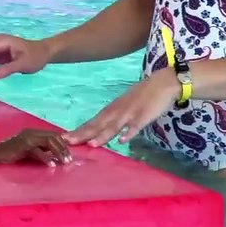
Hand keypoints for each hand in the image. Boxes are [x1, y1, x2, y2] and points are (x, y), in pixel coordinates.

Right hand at [0, 129, 71, 165]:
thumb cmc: (10, 156)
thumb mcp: (29, 152)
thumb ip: (40, 151)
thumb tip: (55, 156)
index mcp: (33, 133)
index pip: (53, 135)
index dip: (63, 144)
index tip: (69, 155)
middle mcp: (31, 132)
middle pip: (54, 136)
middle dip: (64, 148)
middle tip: (69, 160)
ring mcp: (27, 137)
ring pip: (49, 141)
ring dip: (59, 151)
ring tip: (64, 162)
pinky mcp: (23, 145)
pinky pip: (38, 150)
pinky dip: (46, 158)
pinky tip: (51, 165)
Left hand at [62, 70, 178, 147]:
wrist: (162, 82)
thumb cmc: (142, 96)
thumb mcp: (124, 106)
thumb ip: (114, 118)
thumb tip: (101, 130)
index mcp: (111, 109)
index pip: (92, 122)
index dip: (78, 131)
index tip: (64, 138)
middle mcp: (117, 111)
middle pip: (98, 124)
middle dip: (83, 134)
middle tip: (67, 142)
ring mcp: (130, 113)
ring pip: (114, 126)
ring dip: (103, 135)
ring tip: (91, 144)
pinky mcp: (144, 115)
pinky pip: (136, 125)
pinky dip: (129, 132)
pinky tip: (123, 140)